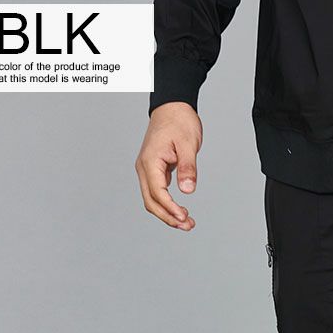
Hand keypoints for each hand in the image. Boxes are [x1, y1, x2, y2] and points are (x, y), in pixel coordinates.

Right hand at [135, 102, 201, 230]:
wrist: (173, 107)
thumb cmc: (179, 121)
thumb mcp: (188, 144)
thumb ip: (187, 168)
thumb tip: (188, 190)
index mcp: (150, 161)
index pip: (157, 192)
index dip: (170, 208)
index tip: (185, 217)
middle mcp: (144, 168)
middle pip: (151, 202)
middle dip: (168, 217)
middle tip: (188, 226)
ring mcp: (147, 170)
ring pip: (152, 200)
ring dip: (168, 214)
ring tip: (187, 223)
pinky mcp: (154, 171)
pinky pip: (157, 193)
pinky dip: (167, 205)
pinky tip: (181, 212)